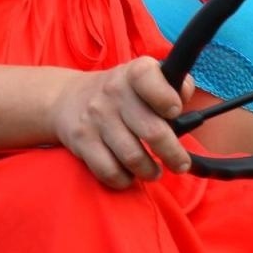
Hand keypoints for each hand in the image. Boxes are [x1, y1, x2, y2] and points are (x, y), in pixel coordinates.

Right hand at [49, 56, 195, 188]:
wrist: (67, 98)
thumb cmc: (121, 91)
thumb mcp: (146, 77)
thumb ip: (173, 83)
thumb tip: (185, 95)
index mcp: (134, 73)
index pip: (149, 78)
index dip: (167, 98)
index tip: (175, 112)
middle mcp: (114, 92)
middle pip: (152, 131)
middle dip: (173, 154)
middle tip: (180, 164)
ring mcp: (96, 118)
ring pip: (132, 157)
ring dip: (149, 171)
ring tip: (155, 171)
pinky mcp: (82, 141)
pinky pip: (108, 171)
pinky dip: (123, 179)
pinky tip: (130, 175)